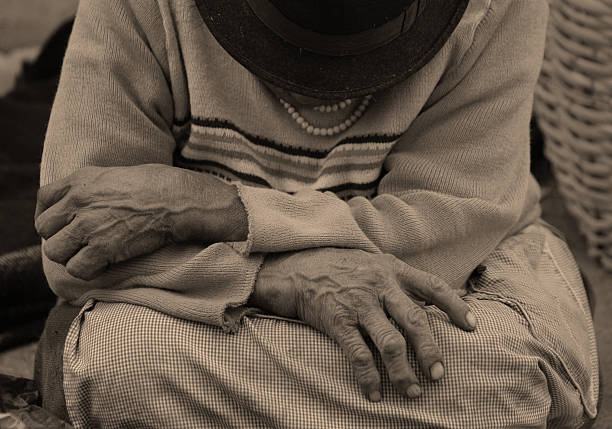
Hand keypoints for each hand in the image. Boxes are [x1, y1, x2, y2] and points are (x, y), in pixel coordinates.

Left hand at [35, 164, 246, 279]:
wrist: (179, 200)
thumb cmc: (159, 185)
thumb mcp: (118, 174)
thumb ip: (94, 187)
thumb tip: (88, 203)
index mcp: (81, 180)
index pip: (44, 199)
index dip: (50, 215)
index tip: (63, 225)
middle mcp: (78, 201)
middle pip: (44, 228)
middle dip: (61, 238)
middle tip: (81, 243)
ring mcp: (88, 226)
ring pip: (55, 252)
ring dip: (71, 257)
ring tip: (92, 256)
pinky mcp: (103, 248)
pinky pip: (76, 269)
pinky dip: (88, 271)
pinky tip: (104, 265)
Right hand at [250, 247, 475, 401]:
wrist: (299, 266)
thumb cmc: (343, 267)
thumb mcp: (376, 263)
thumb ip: (400, 280)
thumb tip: (432, 301)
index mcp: (394, 270)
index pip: (432, 286)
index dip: (455, 306)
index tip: (472, 327)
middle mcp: (380, 286)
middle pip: (415, 320)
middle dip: (430, 349)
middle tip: (438, 374)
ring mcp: (359, 304)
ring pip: (390, 342)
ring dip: (403, 370)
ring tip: (411, 390)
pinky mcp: (338, 320)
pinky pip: (358, 354)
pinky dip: (368, 376)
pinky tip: (374, 392)